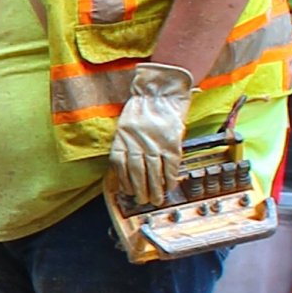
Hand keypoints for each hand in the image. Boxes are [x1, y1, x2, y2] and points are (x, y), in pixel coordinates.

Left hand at [107, 62, 196, 207]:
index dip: (123, 180)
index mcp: (122, 136)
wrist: (161, 91)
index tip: (127, 191)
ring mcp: (155, 143)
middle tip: (143, 200)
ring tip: (156, 199)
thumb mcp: (127, 124)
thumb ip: (127, 144)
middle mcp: (137, 141)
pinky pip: (170, 165)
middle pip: (137, 172)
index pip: (119, 164)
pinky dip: (170, 178)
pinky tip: (169, 186)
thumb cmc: (143, 108)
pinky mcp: (171, 142)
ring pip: (153, 172)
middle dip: (139, 189)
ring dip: (155, 188)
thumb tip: (127, 169)